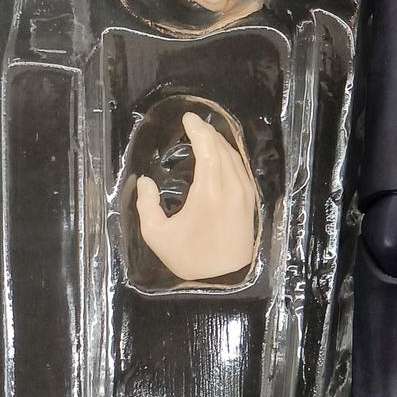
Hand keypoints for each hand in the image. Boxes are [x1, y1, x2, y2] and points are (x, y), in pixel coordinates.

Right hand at [135, 112, 258, 280]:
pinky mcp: (250, 200)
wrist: (225, 278)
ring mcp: (245, 193)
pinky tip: (219, 155)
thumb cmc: (190, 257)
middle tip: (193, 124)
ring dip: (219, 143)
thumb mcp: (158, 235)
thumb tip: (145, 182)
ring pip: (234, 157)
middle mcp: (232, 187)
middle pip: (223, 148)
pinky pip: (241, 168)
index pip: (208, 149)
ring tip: (204, 136)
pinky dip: (229, 156)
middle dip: (208, 132)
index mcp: (210, 192)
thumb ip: (147, 205)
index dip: (198, 130)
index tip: (188, 118)